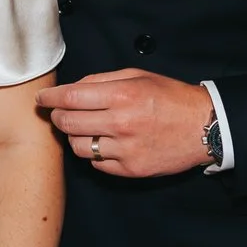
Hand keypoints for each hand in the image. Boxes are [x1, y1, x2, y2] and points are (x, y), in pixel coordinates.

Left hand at [39, 69, 215, 178]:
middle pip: (67, 123)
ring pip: (78, 146)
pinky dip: (95, 153)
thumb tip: (71, 88)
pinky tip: (104, 142)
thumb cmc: (171, 98)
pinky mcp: (131, 169)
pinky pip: (96, 164)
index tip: (42, 99)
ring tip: (84, 128)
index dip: (50, 98)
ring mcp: (126, 149)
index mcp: (122, 95)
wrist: (204, 127)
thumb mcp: (138, 76)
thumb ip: (102, 80)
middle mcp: (122, 123)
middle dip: (57, 116)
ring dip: (74, 136)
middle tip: (59, 112)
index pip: (70, 98)